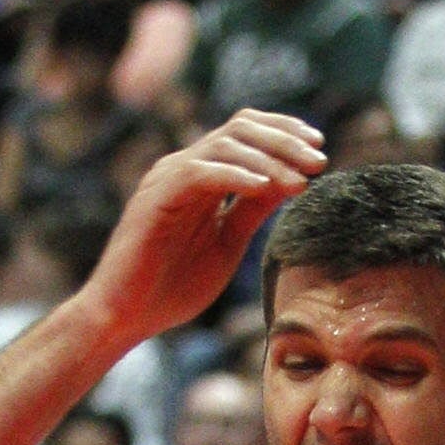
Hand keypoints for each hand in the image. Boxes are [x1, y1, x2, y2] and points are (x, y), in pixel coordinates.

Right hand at [75, 111, 323, 349]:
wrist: (125, 316)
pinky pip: (202, 172)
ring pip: (226, 144)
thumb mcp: (226, 245)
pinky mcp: (157, 195)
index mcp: (203, 177)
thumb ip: (251, 211)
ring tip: (301, 178)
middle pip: (241, 128)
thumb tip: (289, 182)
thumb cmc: (171, 288)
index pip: (247, 134)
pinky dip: (237, 176)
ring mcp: (169, 176)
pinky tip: (266, 187)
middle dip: (285, 139)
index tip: (319, 151)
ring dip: (269, 157)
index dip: (285, 134)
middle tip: (319, 158)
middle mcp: (186, 167)